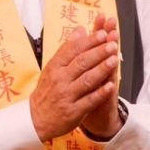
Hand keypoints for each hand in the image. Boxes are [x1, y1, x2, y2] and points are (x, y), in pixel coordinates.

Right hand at [29, 15, 118, 141]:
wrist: (36, 118)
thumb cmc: (47, 92)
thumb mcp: (52, 67)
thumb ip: (67, 49)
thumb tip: (80, 30)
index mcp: (54, 67)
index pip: (72, 50)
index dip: (88, 41)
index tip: (102, 34)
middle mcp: (60, 80)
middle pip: (81, 63)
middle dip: (98, 52)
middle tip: (112, 44)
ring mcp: (67, 96)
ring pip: (86, 80)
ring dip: (101, 69)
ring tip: (114, 60)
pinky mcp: (74, 111)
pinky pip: (89, 100)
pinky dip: (100, 93)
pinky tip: (110, 86)